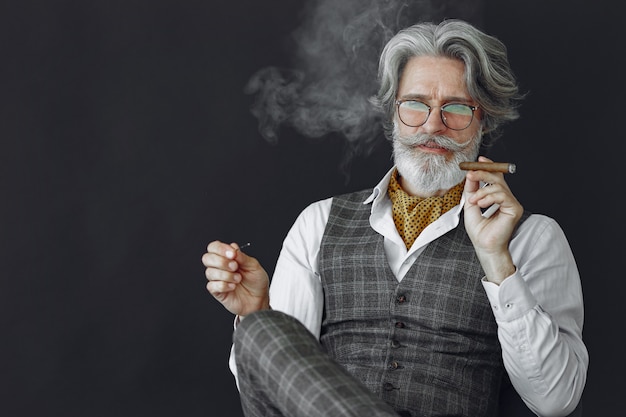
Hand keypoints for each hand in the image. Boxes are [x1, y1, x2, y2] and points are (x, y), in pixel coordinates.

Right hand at [202, 240, 269, 316]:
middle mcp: (220, 267)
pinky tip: (233, 287)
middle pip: (207, 258)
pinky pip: (212, 286)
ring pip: (210, 272)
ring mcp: (217, 279)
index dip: (220, 248)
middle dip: (221, 262)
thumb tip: (233, 247)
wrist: (259, 300)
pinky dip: (223, 285)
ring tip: (238, 279)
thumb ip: (242, 257)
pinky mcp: (217, 291)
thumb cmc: (256, 282)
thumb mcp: (254, 266)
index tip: (232, 254)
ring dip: (226, 275)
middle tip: (235, 267)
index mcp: (228, 257)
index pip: (214, 247)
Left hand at [462, 156, 522, 283]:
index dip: (489, 167)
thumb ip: (471, 190)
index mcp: (497, 198)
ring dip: (482, 191)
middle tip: (470, 174)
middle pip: (498, 178)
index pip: (496, 178)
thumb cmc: (479, 231)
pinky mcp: (515, 209)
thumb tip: (471, 174)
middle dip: (483, 174)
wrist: (484, 246)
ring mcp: (512, 204)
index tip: (479, 160)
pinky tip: (481, 203)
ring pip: (498, 186)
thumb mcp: (471, 205)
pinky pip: (502, 195)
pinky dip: (489, 197)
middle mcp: (507, 199)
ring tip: (474, 201)